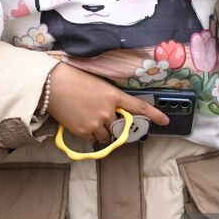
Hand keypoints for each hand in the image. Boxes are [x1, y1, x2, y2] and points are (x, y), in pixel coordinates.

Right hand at [45, 63, 169, 143]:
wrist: (52, 85)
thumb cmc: (73, 79)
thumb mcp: (98, 84)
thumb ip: (110, 98)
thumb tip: (114, 111)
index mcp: (113, 95)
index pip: (139, 106)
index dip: (155, 115)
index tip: (165, 121)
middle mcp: (108, 111)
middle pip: (120, 126)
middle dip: (114, 124)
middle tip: (103, 116)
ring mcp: (96, 122)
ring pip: (107, 135)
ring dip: (102, 131)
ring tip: (89, 117)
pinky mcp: (83, 130)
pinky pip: (92, 139)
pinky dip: (90, 134)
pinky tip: (81, 121)